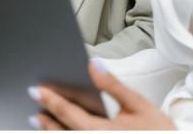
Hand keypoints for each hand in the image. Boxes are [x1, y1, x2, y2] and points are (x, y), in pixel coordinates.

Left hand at [28, 60, 175, 129]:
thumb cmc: (159, 132)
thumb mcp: (139, 105)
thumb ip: (114, 86)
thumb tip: (94, 65)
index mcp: (106, 131)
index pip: (71, 115)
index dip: (52, 101)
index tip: (37, 90)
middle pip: (64, 132)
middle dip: (47, 119)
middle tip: (33, 103)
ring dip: (52, 131)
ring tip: (39, 119)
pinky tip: (60, 130)